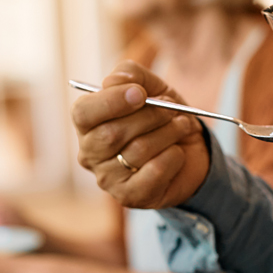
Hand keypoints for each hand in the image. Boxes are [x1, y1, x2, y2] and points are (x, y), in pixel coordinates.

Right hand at [72, 63, 208, 208]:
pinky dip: (173, 157)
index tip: (140, 93)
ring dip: (168, 133)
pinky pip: (154, 172)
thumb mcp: (152, 88)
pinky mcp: (130, 197)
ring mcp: (108, 179)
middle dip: (149, 117)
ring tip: (183, 125)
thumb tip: (117, 79)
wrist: (188, 151)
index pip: (83, 112)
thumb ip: (133, 75)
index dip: (111, 101)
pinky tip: (178, 151)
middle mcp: (90, 153)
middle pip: (112, 133)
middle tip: (171, 110)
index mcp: (87, 123)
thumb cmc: (161, 117)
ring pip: (137, 151)